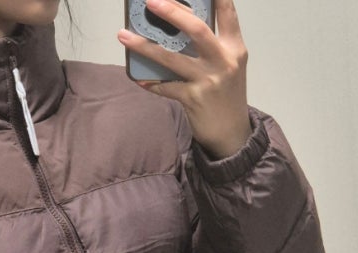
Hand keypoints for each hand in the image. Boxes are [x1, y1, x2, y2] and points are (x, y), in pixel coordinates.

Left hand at [118, 0, 251, 158]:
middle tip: (151, 0)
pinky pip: (166, 87)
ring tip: (123, 36)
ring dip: (144, 46)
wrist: (232, 133)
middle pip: (196, 29)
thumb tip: (180, 27)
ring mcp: (207, 80)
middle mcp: (223, 60)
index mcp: (234, 47)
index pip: (227, 13)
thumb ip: (213, 45)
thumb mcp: (228, 66)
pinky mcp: (193, 99)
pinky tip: (138, 79)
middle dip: (172, 12)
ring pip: (172, 58)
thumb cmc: (226, 95)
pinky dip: (151, 83)